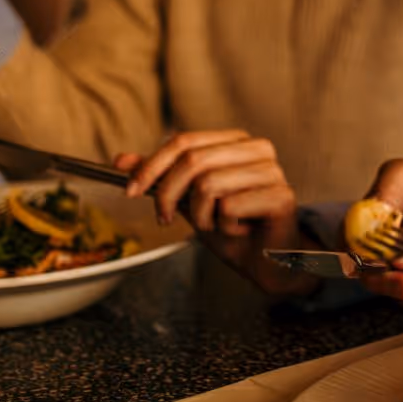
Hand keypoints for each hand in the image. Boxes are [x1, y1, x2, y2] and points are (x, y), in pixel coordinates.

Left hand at [116, 130, 315, 298]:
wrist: (264, 260)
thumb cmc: (229, 227)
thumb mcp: (187, 199)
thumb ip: (160, 176)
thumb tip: (121, 160)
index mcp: (235, 141)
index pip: (184, 141)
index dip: (152, 166)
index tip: (132, 191)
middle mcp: (257, 148)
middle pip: (194, 161)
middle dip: (169, 195)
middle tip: (164, 219)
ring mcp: (272, 170)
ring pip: (209, 185)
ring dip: (200, 216)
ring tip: (214, 224)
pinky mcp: (281, 195)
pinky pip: (230, 207)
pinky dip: (224, 226)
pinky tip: (237, 229)